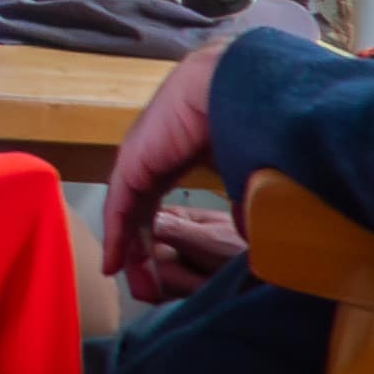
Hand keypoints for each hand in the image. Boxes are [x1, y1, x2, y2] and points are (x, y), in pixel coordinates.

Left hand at [101, 0, 302, 296]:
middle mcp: (158, 151)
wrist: (239, 85)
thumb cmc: (256, 121)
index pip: (161, 200)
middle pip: (142, 209)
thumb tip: (252, 236)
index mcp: (185, 149)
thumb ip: (246, 204)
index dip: (159, 235)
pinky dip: (119, 234)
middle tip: (150, 288)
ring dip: (130, 249)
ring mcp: (142, 153)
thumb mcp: (251, 173)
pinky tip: (116, 263)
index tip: (163, 269)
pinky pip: (121, 204)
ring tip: (134, 284)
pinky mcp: (134, 159)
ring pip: (129, 210)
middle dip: (144, 250)